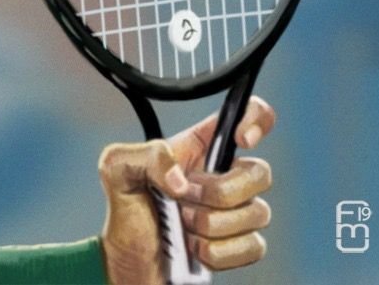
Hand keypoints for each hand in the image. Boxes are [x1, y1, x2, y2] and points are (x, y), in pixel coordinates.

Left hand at [98, 96, 274, 284]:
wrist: (130, 263)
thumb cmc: (126, 210)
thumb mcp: (118, 169)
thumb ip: (146, 157)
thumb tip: (181, 180)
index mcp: (200, 145)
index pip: (247, 114)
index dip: (255, 120)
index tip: (239, 140)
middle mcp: (224, 174)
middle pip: (260, 172)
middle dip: (219, 192)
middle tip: (184, 198)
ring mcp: (237, 211)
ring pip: (257, 213)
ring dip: (211, 225)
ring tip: (182, 226)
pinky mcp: (242, 246)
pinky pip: (252, 247)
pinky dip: (217, 252)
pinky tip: (194, 248)